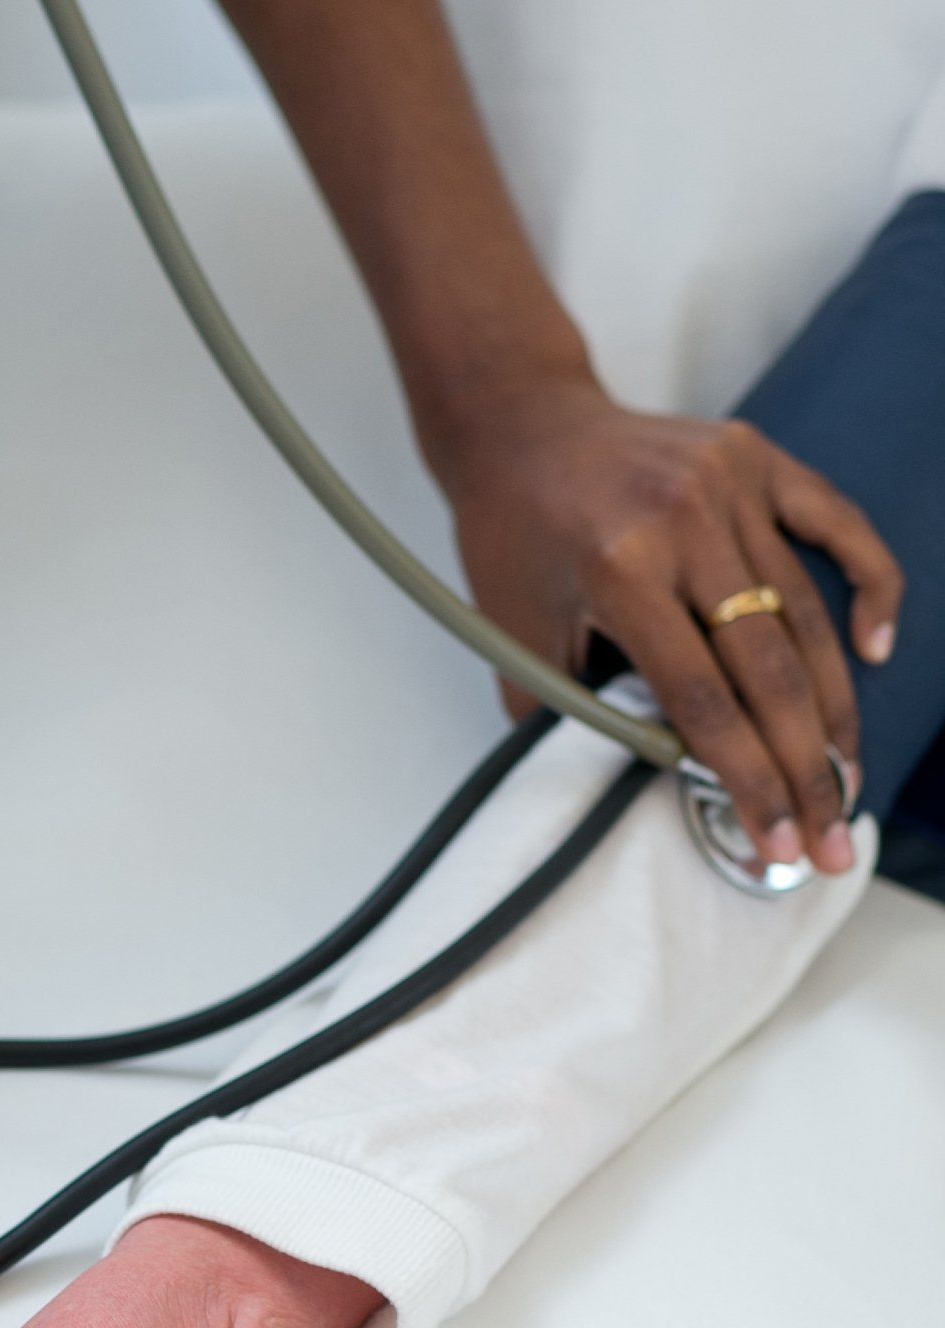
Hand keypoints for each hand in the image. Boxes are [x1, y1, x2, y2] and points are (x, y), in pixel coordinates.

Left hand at [425, 374, 902, 873]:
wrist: (516, 425)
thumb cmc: (510, 538)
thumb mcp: (516, 634)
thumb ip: (568, 712)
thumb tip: (634, 788)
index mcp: (618, 570)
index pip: (701, 701)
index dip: (747, 780)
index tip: (775, 842)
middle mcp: (684, 524)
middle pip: (769, 670)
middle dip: (806, 768)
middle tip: (830, 838)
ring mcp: (729, 484)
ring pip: (806, 615)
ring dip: (833, 707)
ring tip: (845, 777)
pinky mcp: (757, 458)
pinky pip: (836, 525)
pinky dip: (867, 586)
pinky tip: (876, 651)